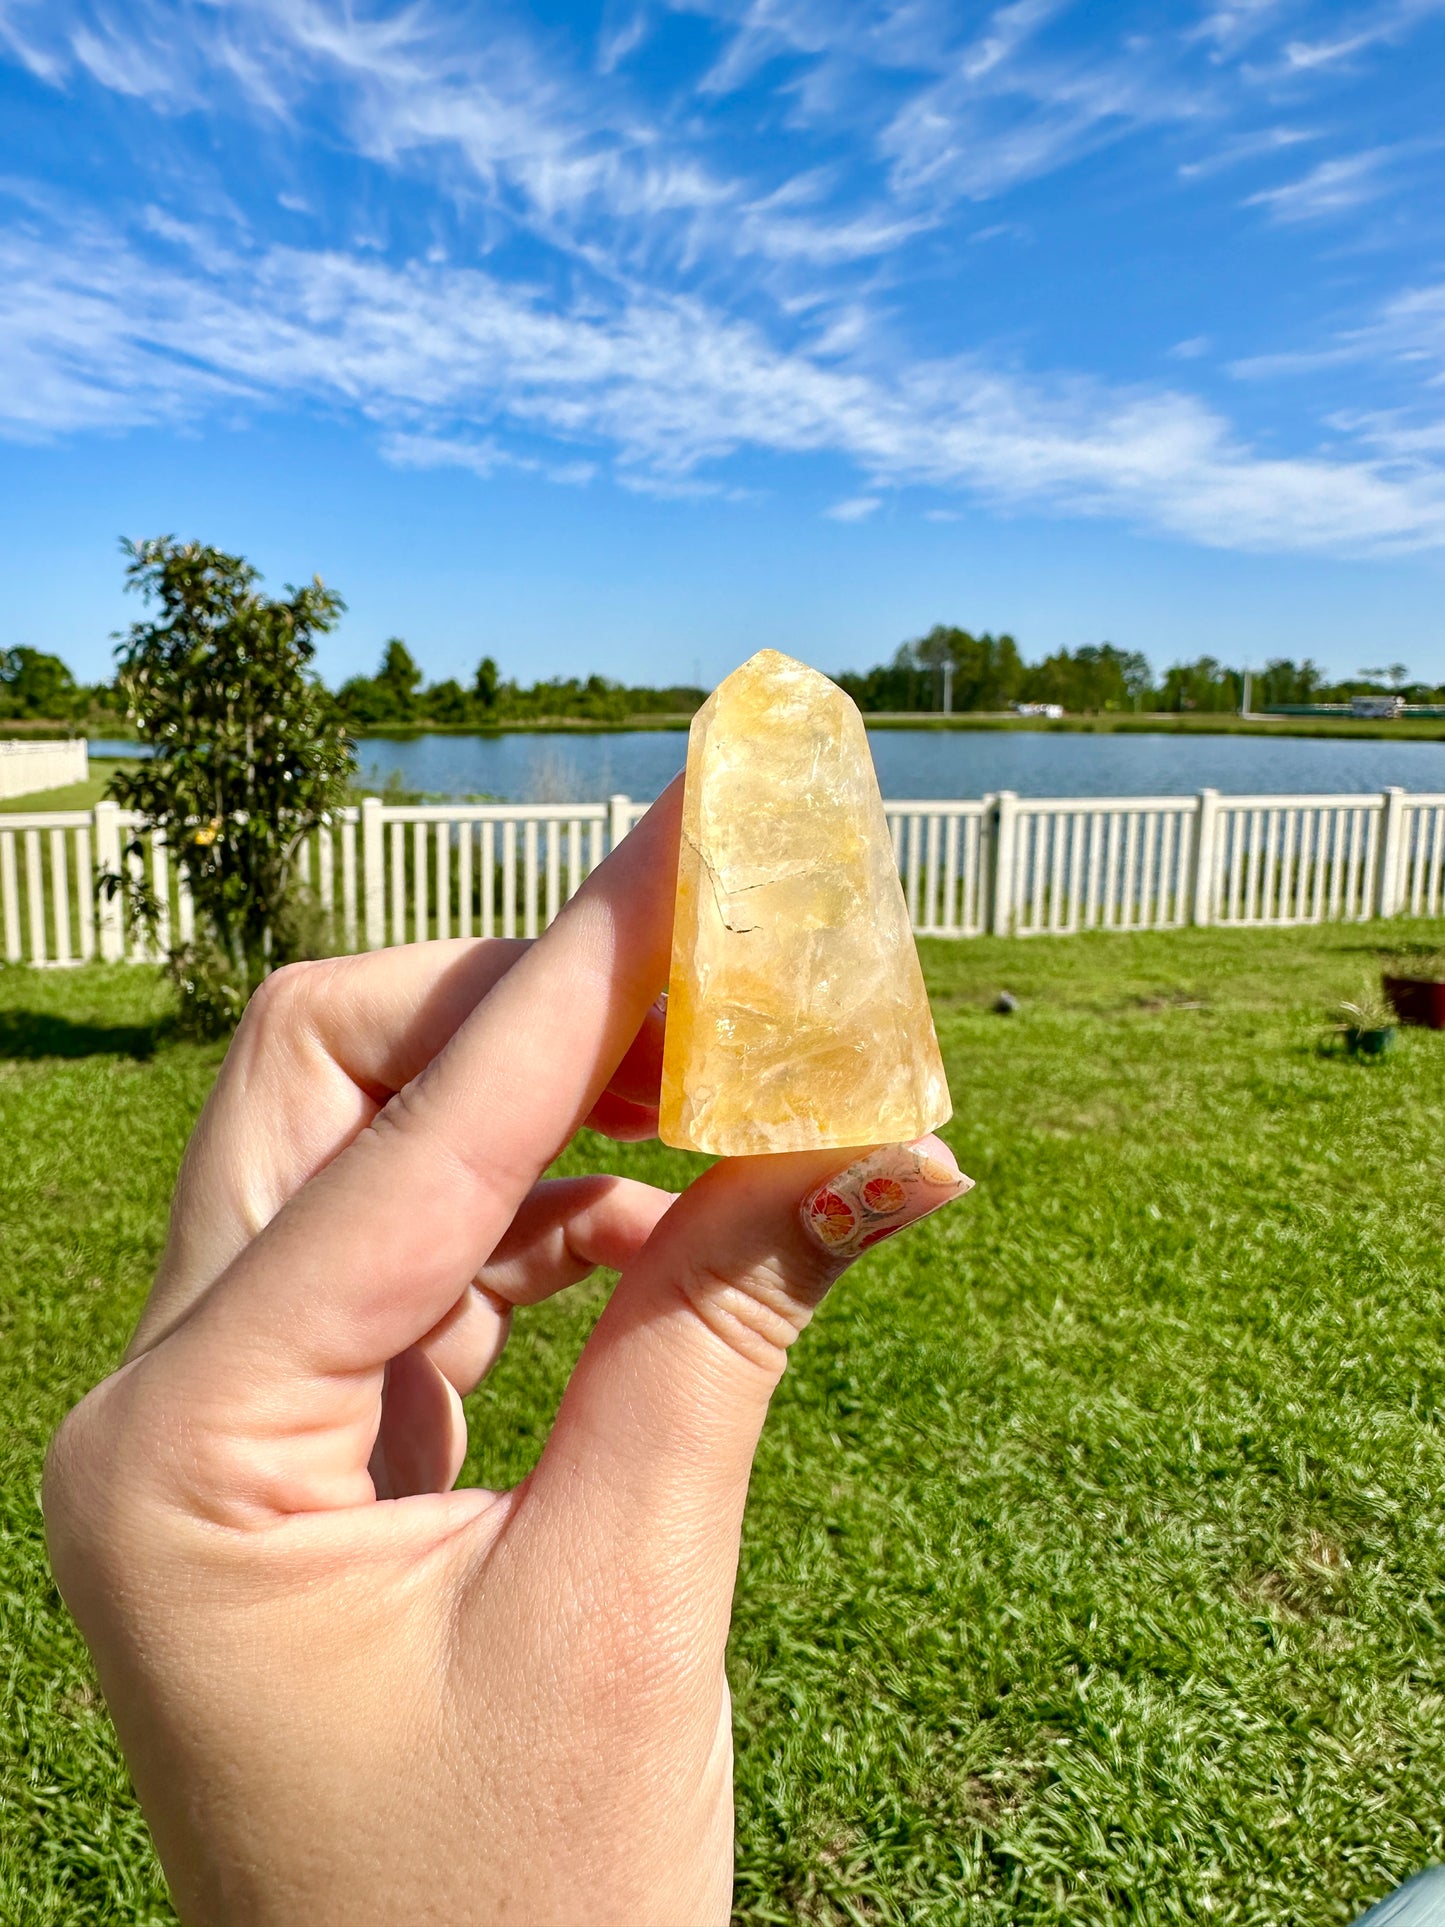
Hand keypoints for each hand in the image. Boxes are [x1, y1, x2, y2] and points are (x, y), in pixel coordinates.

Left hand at [43, 782, 970, 1926]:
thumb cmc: (513, 1915)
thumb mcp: (633, 1610)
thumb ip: (732, 1336)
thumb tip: (894, 1141)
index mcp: (185, 1452)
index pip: (408, 1136)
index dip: (581, 979)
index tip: (699, 843)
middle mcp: (168, 1405)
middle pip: (323, 1077)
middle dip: (520, 1006)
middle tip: (710, 970)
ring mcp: (228, 1423)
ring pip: (369, 1153)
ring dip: (546, 1101)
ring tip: (724, 1080)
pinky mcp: (308, 1445)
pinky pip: (418, 1255)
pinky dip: (544, 1205)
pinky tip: (661, 1205)